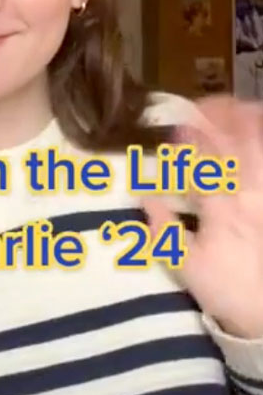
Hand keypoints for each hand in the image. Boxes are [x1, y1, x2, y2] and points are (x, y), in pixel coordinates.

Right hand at [143, 95, 262, 338]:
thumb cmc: (226, 290)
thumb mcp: (185, 266)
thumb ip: (163, 228)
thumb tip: (144, 194)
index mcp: (222, 207)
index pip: (205, 160)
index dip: (191, 137)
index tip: (178, 124)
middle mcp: (249, 194)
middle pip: (238, 143)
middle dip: (222, 117)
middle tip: (206, 104)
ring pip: (261, 148)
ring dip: (248, 123)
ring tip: (237, 107)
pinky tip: (256, 135)